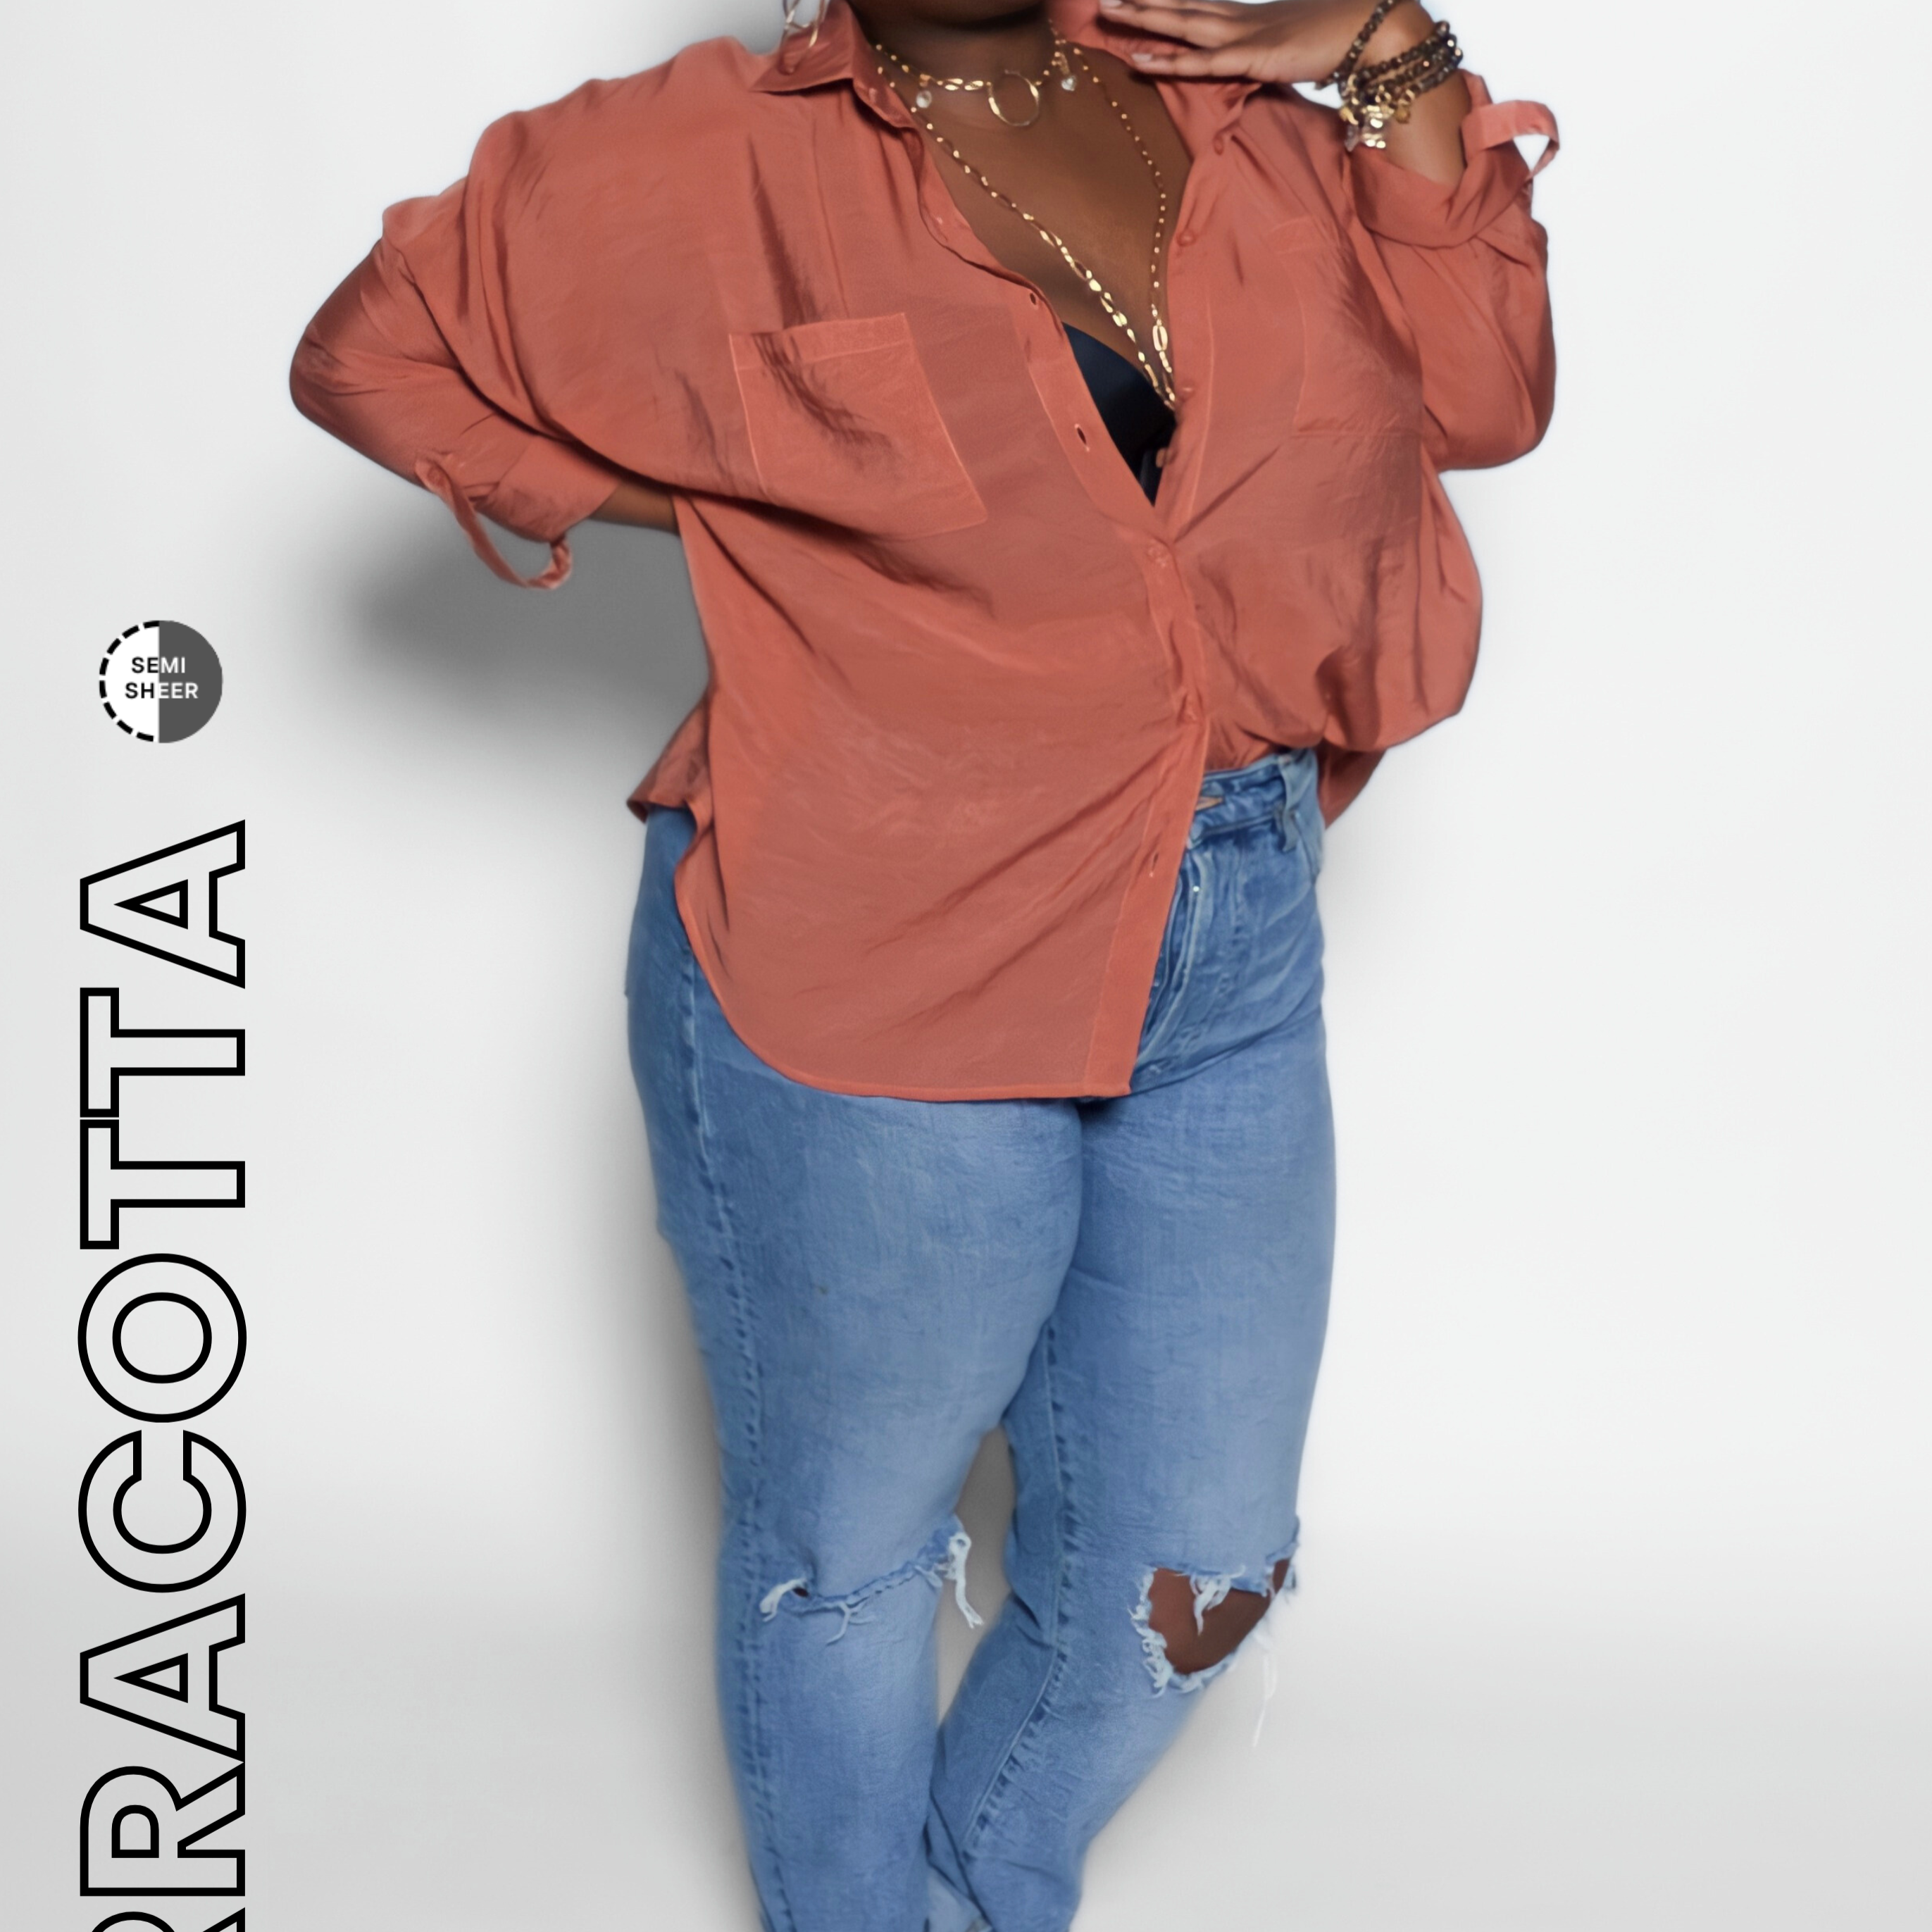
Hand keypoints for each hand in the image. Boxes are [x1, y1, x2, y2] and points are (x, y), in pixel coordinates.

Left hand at [1098, 0, 1431, 85]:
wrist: (1376, 28)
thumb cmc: (1344, 38)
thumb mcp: (1297, 46)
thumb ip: (1273, 55)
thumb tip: (1269, 62)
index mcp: (1251, 16)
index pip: (1198, 6)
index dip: (1167, 1)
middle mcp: (1242, 19)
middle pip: (1182, 7)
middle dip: (1142, 2)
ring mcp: (1245, 36)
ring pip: (1183, 26)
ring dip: (1145, 19)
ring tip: (1109, 12)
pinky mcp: (1253, 59)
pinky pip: (1202, 62)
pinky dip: (1170, 61)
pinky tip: (1141, 58)